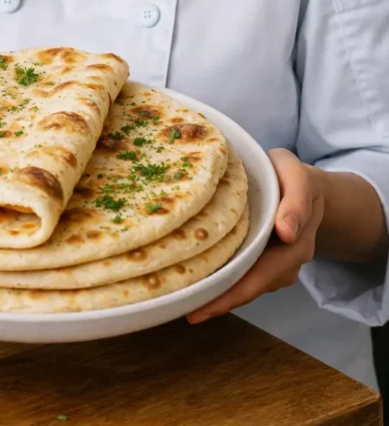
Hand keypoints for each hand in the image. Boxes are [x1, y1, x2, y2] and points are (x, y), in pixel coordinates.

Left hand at [187, 147, 324, 323]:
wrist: (304, 187)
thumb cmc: (292, 177)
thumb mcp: (297, 176)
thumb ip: (297, 201)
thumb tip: (287, 234)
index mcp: (296, 243)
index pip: (262, 276)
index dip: (232, 294)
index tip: (204, 307)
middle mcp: (286, 263)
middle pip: (250, 288)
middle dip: (219, 302)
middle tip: (186, 312)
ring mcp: (276, 267)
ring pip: (245, 286)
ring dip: (219, 294)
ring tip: (184, 298)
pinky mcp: (263, 263)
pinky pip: (243, 276)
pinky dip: (223, 281)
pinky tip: (199, 282)